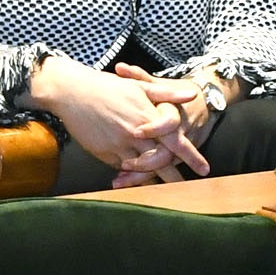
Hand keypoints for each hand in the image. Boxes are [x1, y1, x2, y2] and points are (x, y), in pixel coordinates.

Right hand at [31, 56, 210, 178]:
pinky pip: (121, 167)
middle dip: (174, 177)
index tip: (204, 170)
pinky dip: (130, 173)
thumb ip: (167, 94)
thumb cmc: (107, 86)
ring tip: (163, 188)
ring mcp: (118, 145)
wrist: (71, 92)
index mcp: (148, 117)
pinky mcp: (103, 152)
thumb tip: (194, 94)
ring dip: (152, 179)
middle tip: (185, 188)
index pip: (176, 142)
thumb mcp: (140, 86)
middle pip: (161, 162)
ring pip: (141, 169)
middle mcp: (136, 135)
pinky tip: (135, 178)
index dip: (192, 157)